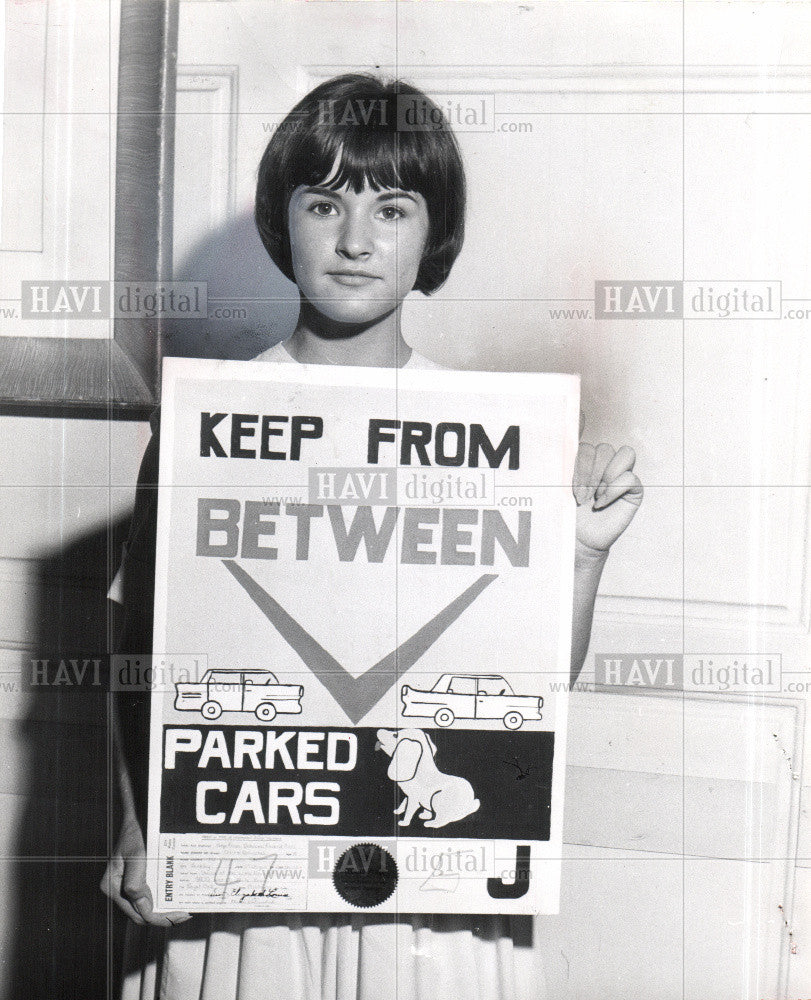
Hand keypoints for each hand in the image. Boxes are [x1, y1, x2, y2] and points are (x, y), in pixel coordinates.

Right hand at [100, 816, 190, 925]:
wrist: (139, 815)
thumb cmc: (135, 831)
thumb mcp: (136, 855)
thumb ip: (136, 882)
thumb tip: (144, 907)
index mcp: (112, 887)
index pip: (137, 912)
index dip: (157, 918)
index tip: (176, 916)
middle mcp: (118, 890)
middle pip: (142, 913)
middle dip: (163, 916)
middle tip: (184, 915)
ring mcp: (127, 885)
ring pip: (147, 906)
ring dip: (164, 910)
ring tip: (182, 910)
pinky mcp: (137, 879)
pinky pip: (150, 895)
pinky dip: (163, 899)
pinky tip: (175, 898)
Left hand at [573, 418, 642, 552]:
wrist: (576, 538)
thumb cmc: (566, 511)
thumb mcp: (558, 481)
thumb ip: (565, 455)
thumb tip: (573, 420)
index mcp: (583, 456)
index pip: (585, 429)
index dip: (580, 423)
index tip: (575, 423)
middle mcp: (603, 462)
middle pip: (601, 448)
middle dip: (586, 471)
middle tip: (577, 494)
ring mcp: (619, 474)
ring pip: (621, 454)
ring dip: (602, 477)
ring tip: (590, 498)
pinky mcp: (633, 490)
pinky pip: (629, 477)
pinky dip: (613, 490)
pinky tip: (601, 503)